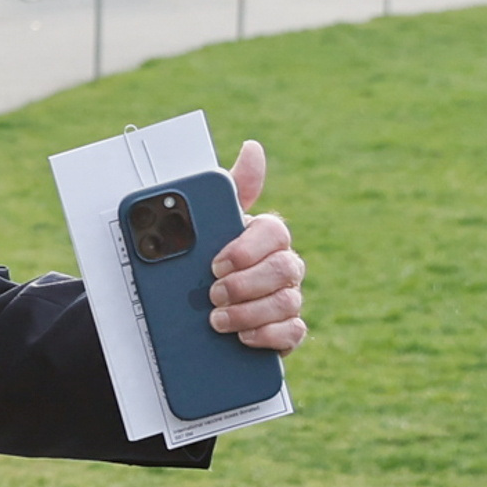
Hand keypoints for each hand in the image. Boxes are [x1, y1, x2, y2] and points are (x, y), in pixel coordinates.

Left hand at [206, 141, 304, 361]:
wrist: (193, 311)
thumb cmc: (207, 260)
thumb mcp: (210, 226)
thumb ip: (231, 189)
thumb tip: (253, 148)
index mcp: (266, 237)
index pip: (274, 232)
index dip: (247, 249)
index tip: (217, 263)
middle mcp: (283, 266)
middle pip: (284, 269)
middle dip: (246, 284)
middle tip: (213, 295)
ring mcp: (287, 298)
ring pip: (287, 302)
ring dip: (249, 312)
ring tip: (217, 320)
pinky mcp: (285, 331)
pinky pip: (293, 332)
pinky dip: (268, 336)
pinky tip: (243, 338)